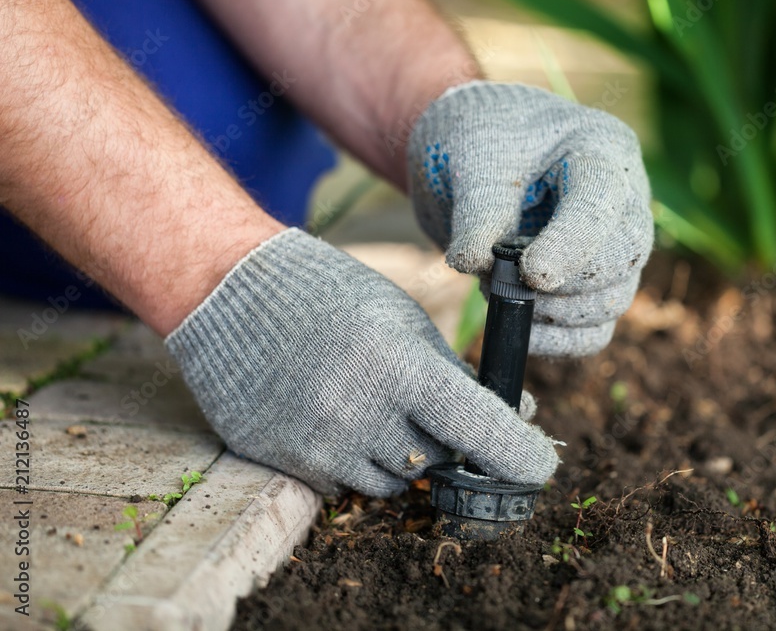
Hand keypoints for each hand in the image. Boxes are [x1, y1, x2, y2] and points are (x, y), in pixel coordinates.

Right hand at [165, 229, 557, 495]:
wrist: (231, 292)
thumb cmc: (331, 296)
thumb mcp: (402, 318)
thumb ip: (456, 371)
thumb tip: (518, 415)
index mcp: (398, 363)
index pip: (477, 426)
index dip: (517, 453)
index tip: (541, 468)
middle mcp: (360, 410)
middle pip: (438, 460)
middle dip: (447, 442)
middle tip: (429, 410)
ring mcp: (320, 441)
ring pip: (395, 483)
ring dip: (403, 457)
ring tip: (376, 406)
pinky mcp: (286, 460)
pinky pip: (347, 487)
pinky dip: (359, 464)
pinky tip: (341, 419)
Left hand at [407, 82, 653, 356]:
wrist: (472, 152)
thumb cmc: (479, 138)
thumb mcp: (472, 159)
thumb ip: (478, 211)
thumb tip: (474, 262)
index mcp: (601, 150)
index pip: (603, 204)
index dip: (571, 245)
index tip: (530, 275)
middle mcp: (624, 199)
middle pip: (623, 257)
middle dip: (564, 284)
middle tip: (499, 281)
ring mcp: (615, 246)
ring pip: (612, 300)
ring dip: (555, 314)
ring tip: (495, 289)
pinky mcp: (595, 286)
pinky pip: (594, 331)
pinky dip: (558, 341)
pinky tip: (518, 329)